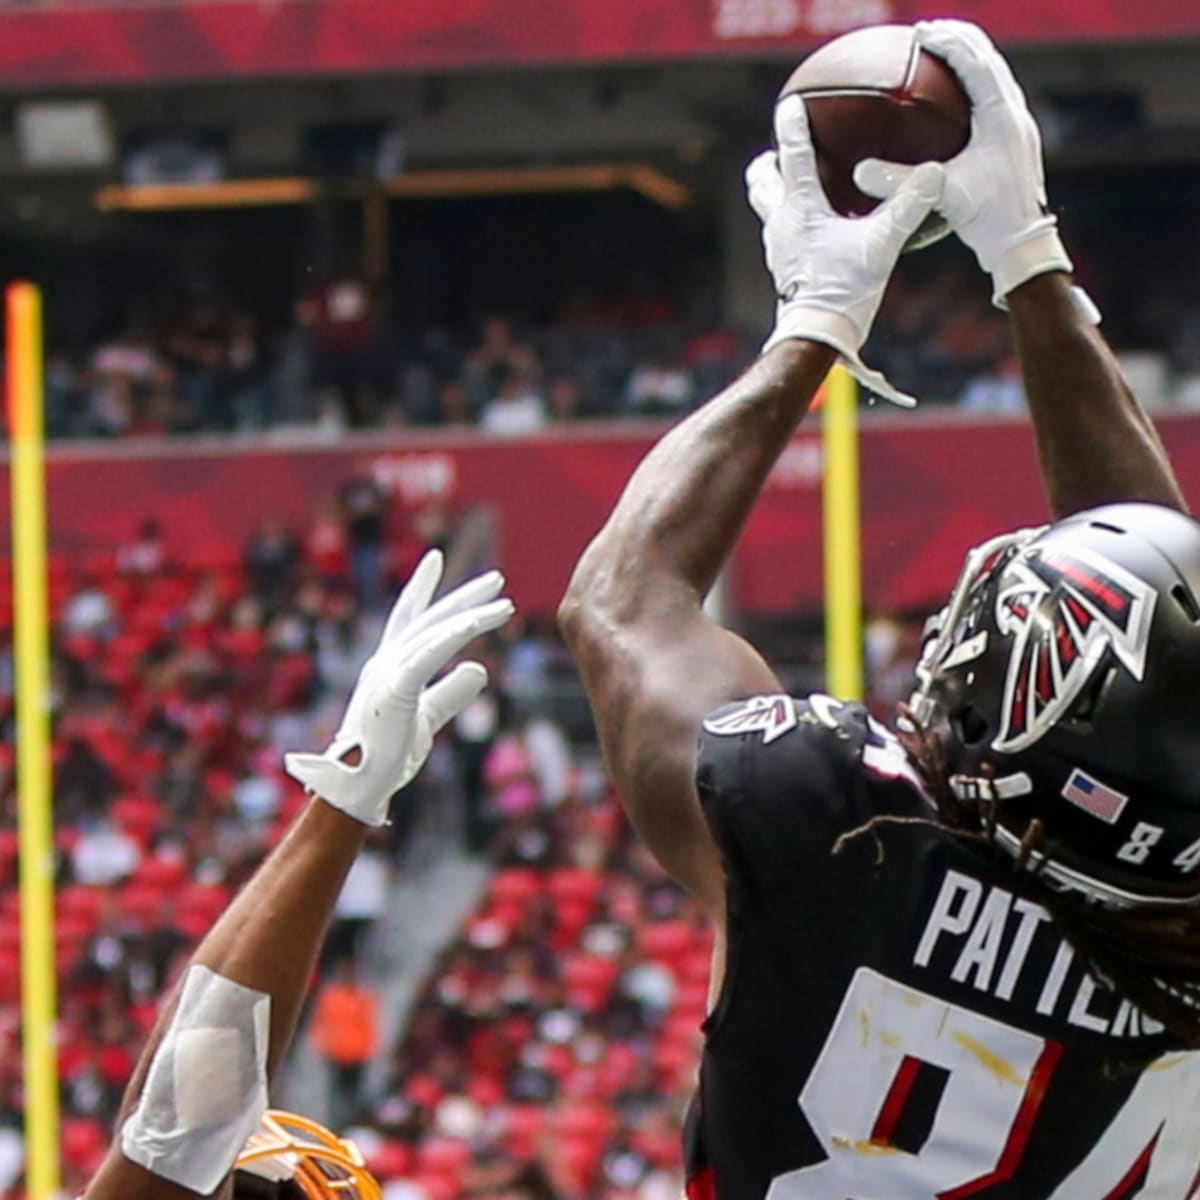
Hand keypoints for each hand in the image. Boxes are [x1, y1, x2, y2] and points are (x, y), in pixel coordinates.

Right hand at [284, 550, 513, 824]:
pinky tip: (476, 625)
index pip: (408, 614)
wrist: (359, 785)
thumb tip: (481, 668)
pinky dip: (451, 638)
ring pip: (435, 632)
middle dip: (465, 596)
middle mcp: (385, 660)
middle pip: (431, 617)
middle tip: (499, 579)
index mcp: (390, 665)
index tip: (435, 557)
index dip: (422, 586)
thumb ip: (451, 693)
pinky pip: (427, 656)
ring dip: (471, 616)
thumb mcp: (428, 718)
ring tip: (505, 606)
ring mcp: (386, 672)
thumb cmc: (388, 754)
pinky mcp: (393, 689)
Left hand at [748, 95, 943, 406]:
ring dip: (776, 190)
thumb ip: (907, 207)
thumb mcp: (881, 245)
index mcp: (800, 209)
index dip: (792, 125)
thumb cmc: (843, 290)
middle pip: (761, 181)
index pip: (792, 155)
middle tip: (778, 149)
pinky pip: (783, 233)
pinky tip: (814, 226)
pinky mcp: (785, 268)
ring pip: (768, 208)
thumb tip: (936, 172)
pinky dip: (792, 219)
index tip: (790, 101)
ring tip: (794, 182)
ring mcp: (779, 248)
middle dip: (767, 162)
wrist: (816, 335)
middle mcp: (781, 223)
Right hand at [855, 19, 1070, 305]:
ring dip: (968, 59)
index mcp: (1002, 116)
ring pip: (994, 75)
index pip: (976, 63)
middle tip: (927, 32)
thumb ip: (900, 183)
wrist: (1023, 242)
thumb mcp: (942, 196)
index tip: (921, 32)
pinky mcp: (1014, 140)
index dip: (948, 43)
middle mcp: (1015, 114)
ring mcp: (1017, 126)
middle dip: (959, 39)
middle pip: (988, 58)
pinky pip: (992, 98)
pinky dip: (971, 86)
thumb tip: (859, 172)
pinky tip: (949, 100)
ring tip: (939, 54)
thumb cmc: (987, 220)